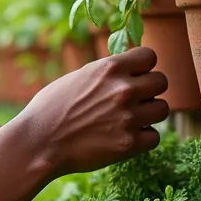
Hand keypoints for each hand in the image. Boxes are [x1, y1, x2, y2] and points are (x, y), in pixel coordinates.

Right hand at [8, 46, 169, 175]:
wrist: (38, 143)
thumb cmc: (50, 110)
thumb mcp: (77, 78)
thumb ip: (106, 73)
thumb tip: (126, 69)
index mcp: (109, 68)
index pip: (150, 56)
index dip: (143, 67)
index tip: (134, 77)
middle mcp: (123, 90)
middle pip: (161, 82)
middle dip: (149, 91)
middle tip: (133, 101)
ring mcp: (128, 117)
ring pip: (162, 109)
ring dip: (149, 114)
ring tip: (128, 120)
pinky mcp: (129, 144)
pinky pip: (155, 137)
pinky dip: (143, 139)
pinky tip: (125, 137)